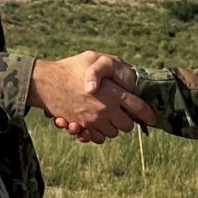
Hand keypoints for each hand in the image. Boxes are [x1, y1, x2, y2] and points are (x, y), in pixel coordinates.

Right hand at [30, 51, 154, 141]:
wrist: (45, 82)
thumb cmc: (70, 67)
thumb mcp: (93, 58)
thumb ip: (110, 68)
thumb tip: (123, 83)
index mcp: (113, 93)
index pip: (139, 108)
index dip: (148, 114)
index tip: (152, 118)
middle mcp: (106, 109)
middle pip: (127, 126)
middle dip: (126, 120)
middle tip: (121, 112)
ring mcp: (94, 120)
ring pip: (113, 133)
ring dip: (112, 126)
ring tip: (106, 115)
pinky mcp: (82, 127)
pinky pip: (98, 138)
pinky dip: (98, 133)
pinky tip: (95, 123)